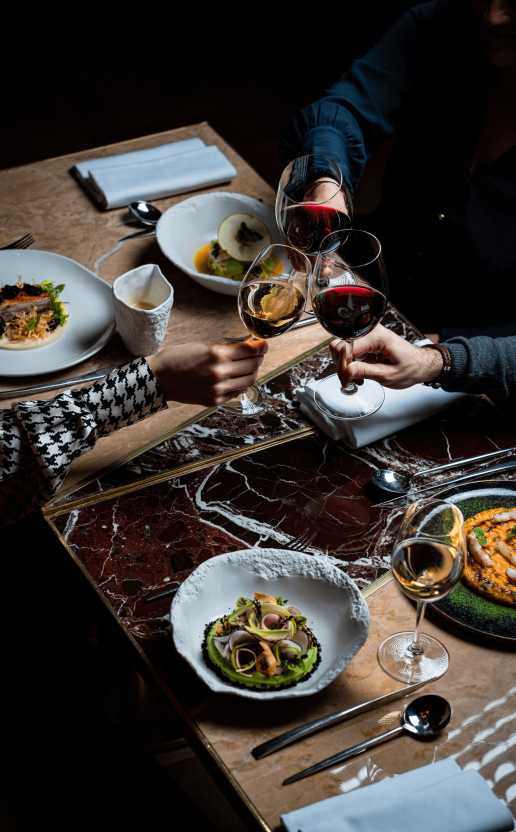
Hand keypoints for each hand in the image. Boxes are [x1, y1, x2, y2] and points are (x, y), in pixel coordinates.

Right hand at [147, 338, 267, 405]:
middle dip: (258, 358)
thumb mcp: (203, 345)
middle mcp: (220, 373)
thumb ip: (227, 347)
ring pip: (249, 381)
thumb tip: (248, 346)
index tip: (263, 343)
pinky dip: (239, 384)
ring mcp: (218, 389)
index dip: (261, 346)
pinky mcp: (215, 400)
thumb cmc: (178, 358)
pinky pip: (237, 392)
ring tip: (246, 366)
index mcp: (218, 355)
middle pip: (254, 366)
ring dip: (251, 372)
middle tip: (256, 353)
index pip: (251, 350)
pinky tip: (233, 378)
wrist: (159, 378)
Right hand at [329, 324, 443, 388]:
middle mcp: (370, 331)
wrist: (420, 364)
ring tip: (358, 378)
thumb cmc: (410, 368)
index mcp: (377, 337)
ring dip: (345, 365)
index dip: (343, 367)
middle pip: (340, 346)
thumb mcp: (388, 375)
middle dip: (342, 366)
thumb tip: (347, 371)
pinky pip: (349, 350)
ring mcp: (367, 334)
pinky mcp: (366, 340)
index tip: (346, 381)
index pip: (347, 348)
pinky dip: (350, 363)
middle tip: (350, 381)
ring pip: (341, 348)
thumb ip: (366, 372)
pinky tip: (360, 372)